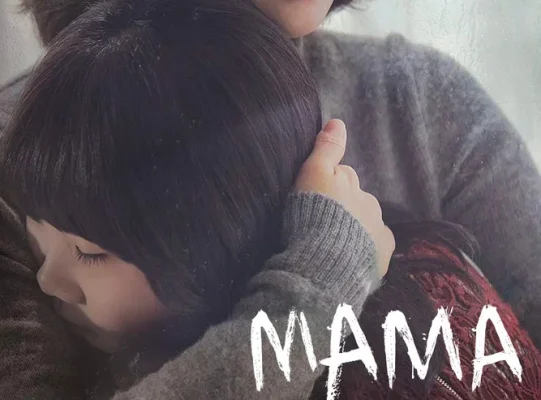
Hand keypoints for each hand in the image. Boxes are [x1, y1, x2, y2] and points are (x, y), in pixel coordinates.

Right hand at [294, 119, 394, 276]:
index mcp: (352, 184)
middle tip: (320, 223)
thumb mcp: (313, 175)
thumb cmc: (313, 216)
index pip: (343, 176)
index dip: (327, 186)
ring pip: (366, 224)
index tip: (313, 200)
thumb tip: (338, 121)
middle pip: (356, 200)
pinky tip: (348, 258)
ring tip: (331, 245)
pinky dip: (364, 250)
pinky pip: (374, 249)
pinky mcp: (382, 257)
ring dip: (353, 230)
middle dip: (343, 207)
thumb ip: (326, 150)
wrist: (325, 264)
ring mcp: (378, 231)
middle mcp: (370, 204)